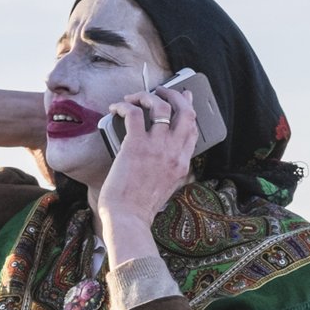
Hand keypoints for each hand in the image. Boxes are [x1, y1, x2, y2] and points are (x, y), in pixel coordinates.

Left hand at [95, 85, 199, 228]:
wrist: (127, 220)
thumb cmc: (139, 209)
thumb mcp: (165, 189)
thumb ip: (168, 170)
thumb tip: (161, 155)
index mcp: (182, 165)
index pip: (192, 130)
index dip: (188, 110)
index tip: (183, 99)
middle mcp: (173, 154)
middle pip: (185, 111)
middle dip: (175, 94)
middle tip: (162, 89)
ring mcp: (156, 148)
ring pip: (161, 106)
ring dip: (148, 95)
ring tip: (136, 97)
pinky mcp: (136, 146)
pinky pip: (134, 113)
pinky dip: (125, 105)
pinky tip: (117, 108)